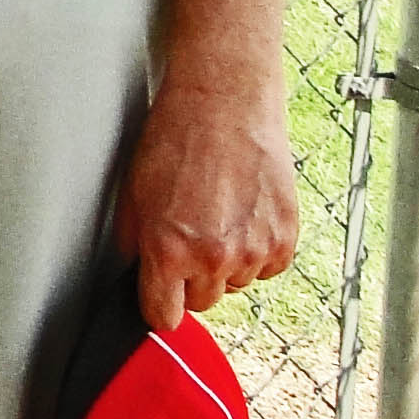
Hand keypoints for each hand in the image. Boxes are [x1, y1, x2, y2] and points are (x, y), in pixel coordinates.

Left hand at [118, 78, 297, 330]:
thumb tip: (140, 273)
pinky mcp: (285, 239)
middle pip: (201, 302)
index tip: (160, 296)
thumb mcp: (133, 190)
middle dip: (191, 278)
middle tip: (188, 235)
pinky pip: (267, 268)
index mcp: (169, 250)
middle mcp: (214, 258)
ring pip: (235, 283)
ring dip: (226, 261)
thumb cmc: (177, 137)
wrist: (224, 102)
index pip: (164, 317)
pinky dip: (256, 249)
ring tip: (218, 212)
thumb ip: (135, 244)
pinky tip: (243, 213)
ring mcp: (254, 250)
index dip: (159, 305)